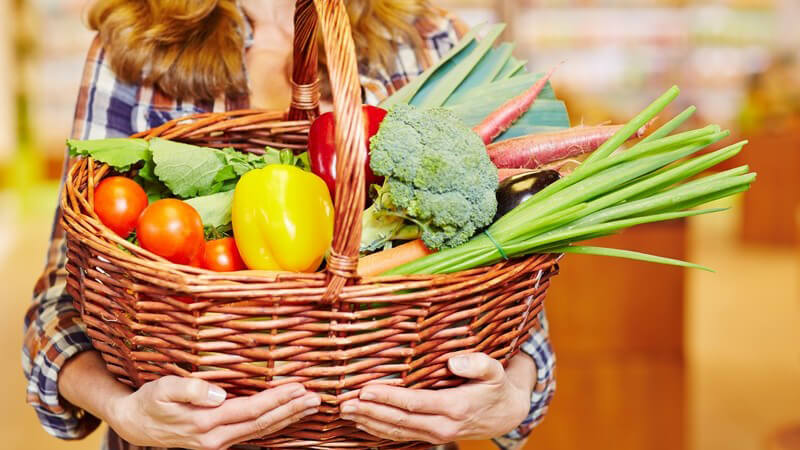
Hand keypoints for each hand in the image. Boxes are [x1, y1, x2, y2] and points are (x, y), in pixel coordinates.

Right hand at [106, 376, 320, 449]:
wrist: (135, 424)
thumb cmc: (151, 401)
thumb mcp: (163, 389)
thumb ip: (190, 390)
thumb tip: (219, 393)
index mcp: (205, 423)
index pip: (251, 410)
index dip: (276, 399)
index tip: (298, 388)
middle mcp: (216, 439)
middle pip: (262, 424)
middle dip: (291, 410)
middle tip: (316, 398)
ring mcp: (218, 444)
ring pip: (261, 431)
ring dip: (287, 418)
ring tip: (309, 407)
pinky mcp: (219, 442)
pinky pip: (253, 434)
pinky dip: (273, 424)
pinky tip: (287, 417)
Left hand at [340, 353, 534, 443]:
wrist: (508, 414)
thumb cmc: (497, 387)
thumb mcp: (495, 370)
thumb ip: (477, 364)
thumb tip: (454, 361)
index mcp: (455, 407)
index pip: (413, 403)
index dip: (387, 398)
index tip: (364, 390)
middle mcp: (443, 426)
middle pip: (399, 421)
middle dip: (369, 413)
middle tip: (344, 404)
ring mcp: (437, 434)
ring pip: (397, 432)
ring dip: (369, 423)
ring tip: (346, 413)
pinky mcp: (432, 437)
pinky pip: (402, 436)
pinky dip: (380, 431)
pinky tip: (363, 424)